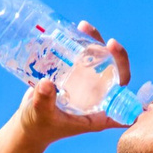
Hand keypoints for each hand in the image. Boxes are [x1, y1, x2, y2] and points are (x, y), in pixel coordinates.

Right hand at [19, 24, 131, 141]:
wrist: (26, 122)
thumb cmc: (38, 126)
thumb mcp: (41, 115)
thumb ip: (44, 102)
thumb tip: (46, 83)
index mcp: (99, 113)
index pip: (122, 97)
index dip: (127, 82)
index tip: (122, 68)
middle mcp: (97, 98)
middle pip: (114, 73)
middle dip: (116, 55)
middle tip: (109, 42)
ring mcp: (87, 85)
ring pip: (99, 60)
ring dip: (96, 42)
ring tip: (83, 26)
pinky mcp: (75, 75)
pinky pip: (83, 56)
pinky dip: (80, 42)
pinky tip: (74, 30)